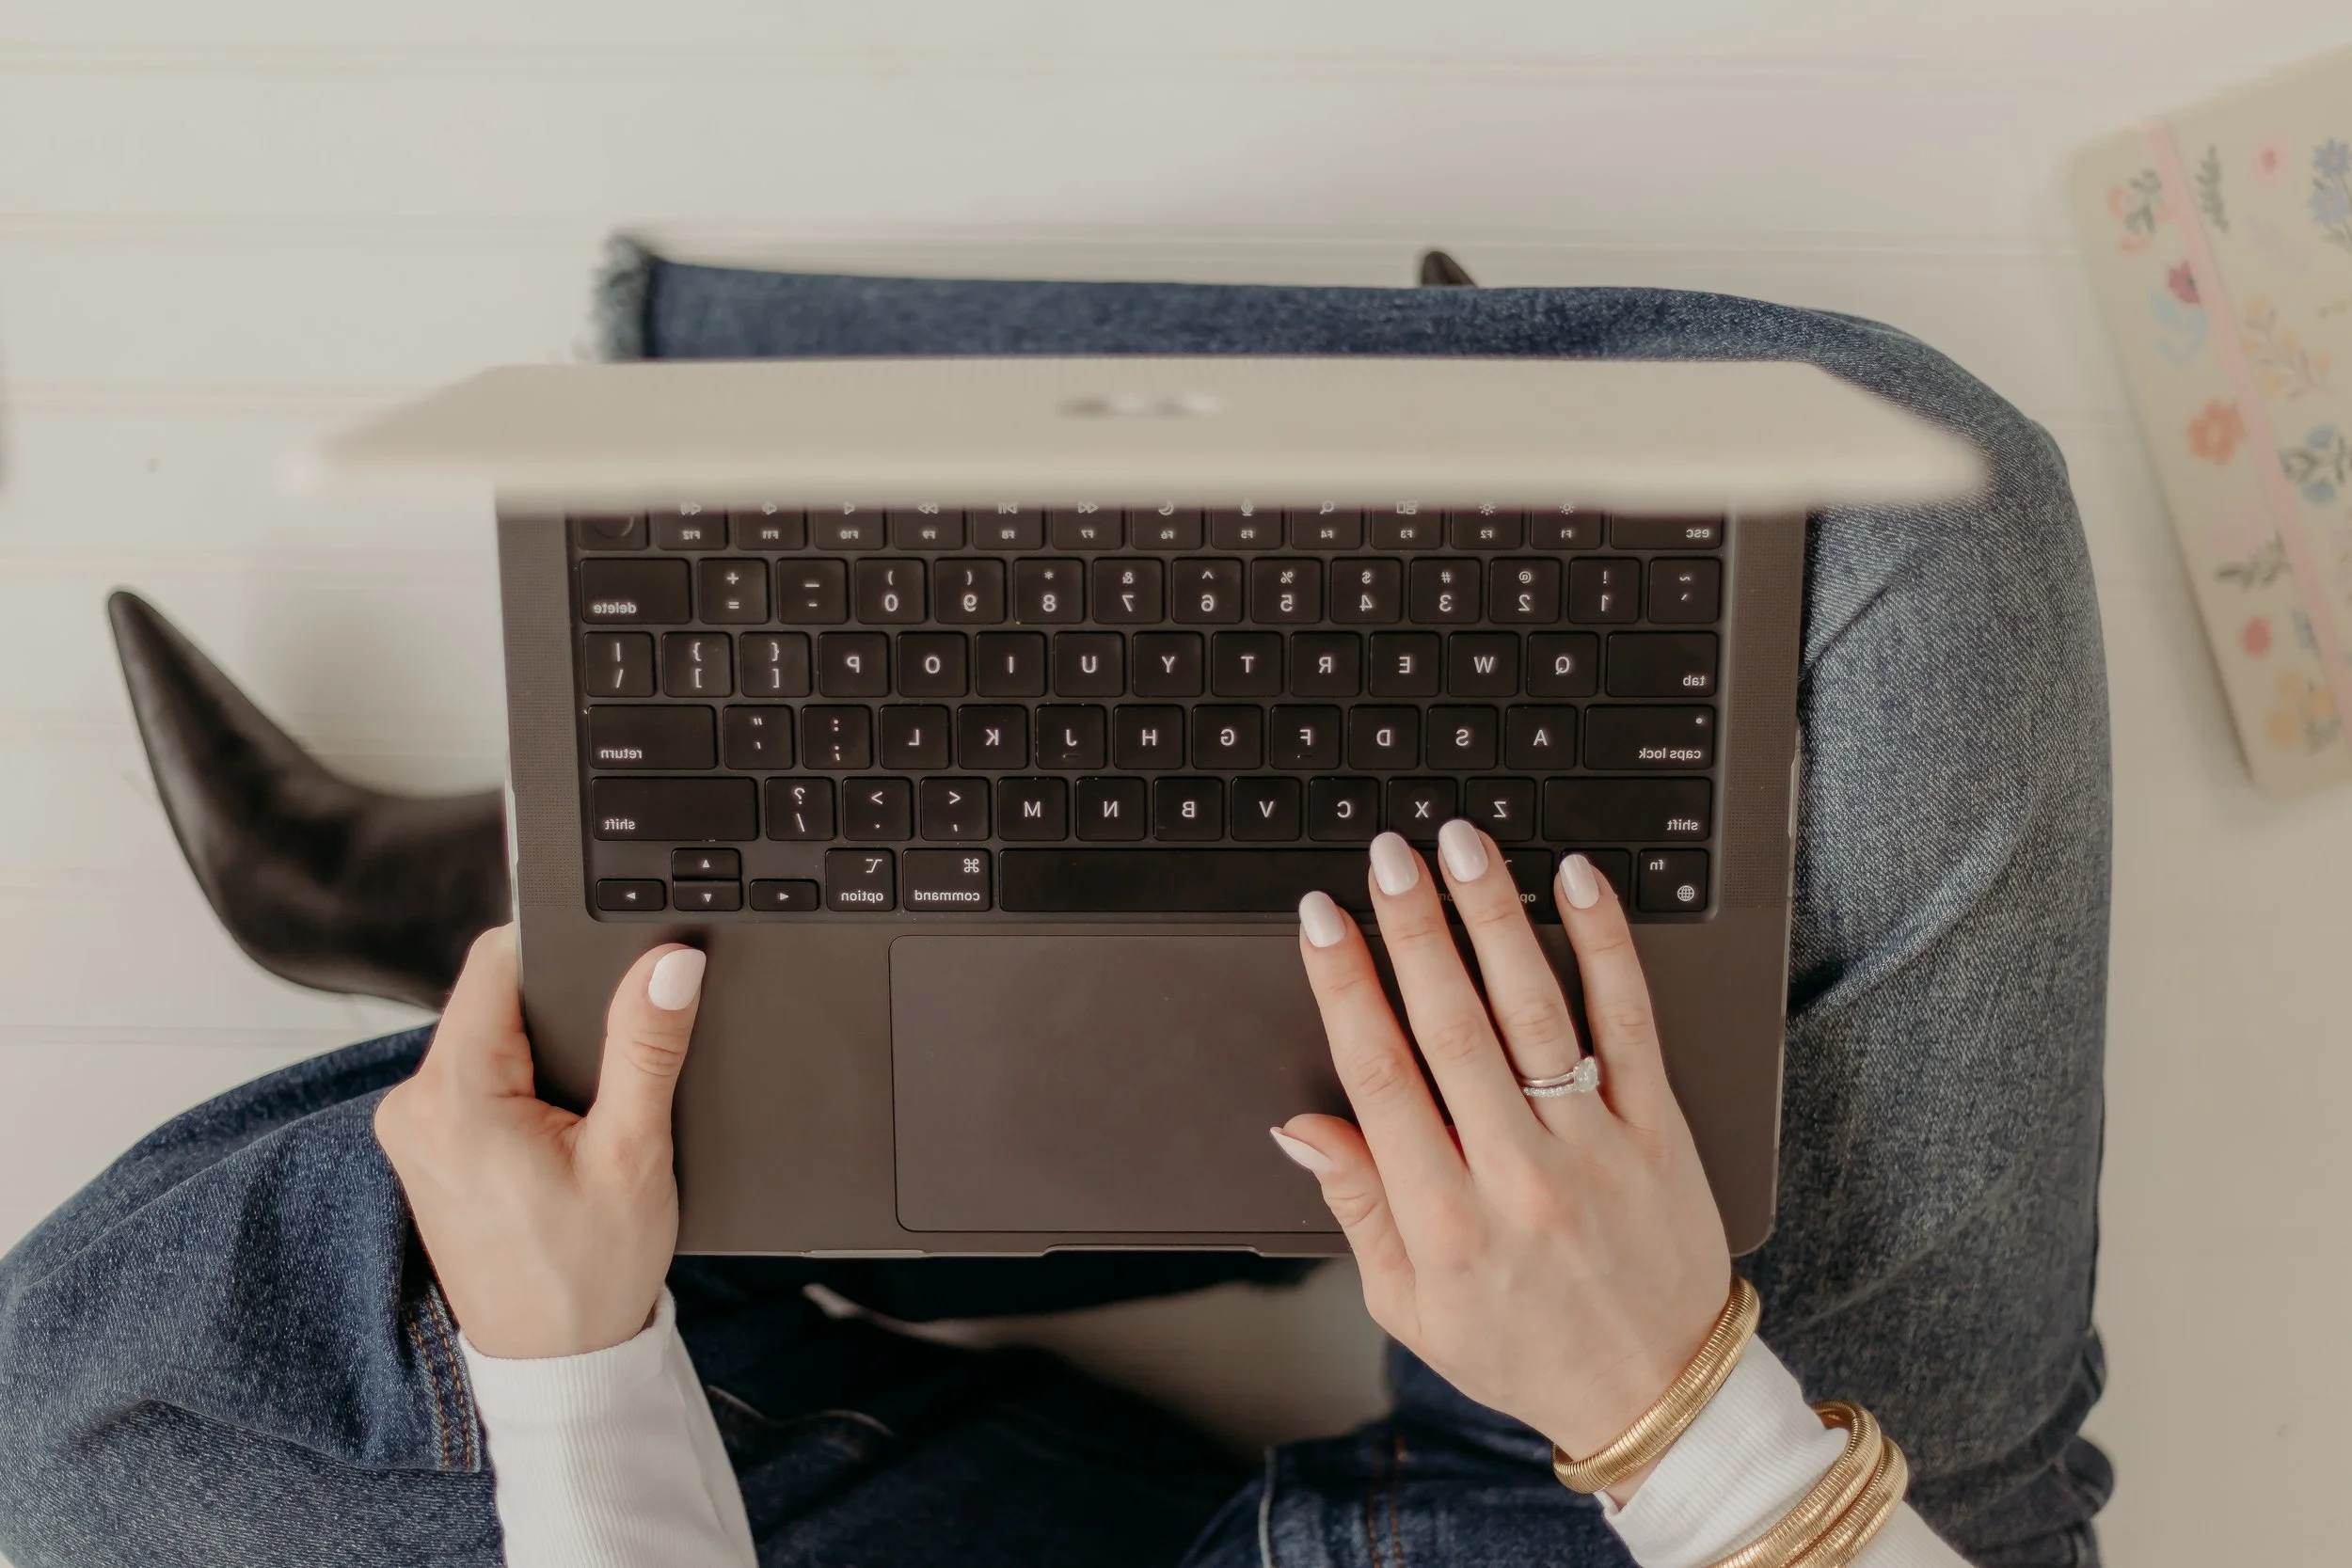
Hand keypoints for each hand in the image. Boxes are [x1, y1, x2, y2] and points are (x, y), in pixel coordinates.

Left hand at [374, 926, 707, 1359]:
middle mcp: (412, 1106)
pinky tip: (556, 1136)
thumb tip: (666, 964)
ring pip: (484, 1036)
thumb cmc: (589, 1275)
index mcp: (455, 1099)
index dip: (560, 951)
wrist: (557, 1362)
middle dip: (558, 1016)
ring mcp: (409, 1129)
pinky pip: (472, 1076)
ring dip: (540, 1053)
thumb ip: (646, 1045)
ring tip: (583, 1117)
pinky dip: (519, 1085)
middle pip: (491, 999)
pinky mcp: (421, 1145)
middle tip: (607, 1078)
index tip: (613, 973)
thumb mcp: (634, 1152)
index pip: (496, 962)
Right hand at [1275, 825, 1730, 1499]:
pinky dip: (1605, 946)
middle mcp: (1515, 1174)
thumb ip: (1356, 1206)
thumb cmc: (1522, 1346)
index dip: (1344, 986)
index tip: (1320, 921)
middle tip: (1386, 856)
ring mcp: (1592, 1146)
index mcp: (1443, 1219)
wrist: (1655, 1391)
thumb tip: (1300, 1127)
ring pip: (1534, 1010)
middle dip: (1410, 928)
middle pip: (1450, 1025)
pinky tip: (1578, 885)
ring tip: (1463, 847)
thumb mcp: (1408, 1304)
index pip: (1378, 1074)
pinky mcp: (1658, 1130)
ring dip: (1492, 917)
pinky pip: (1631, 1022)